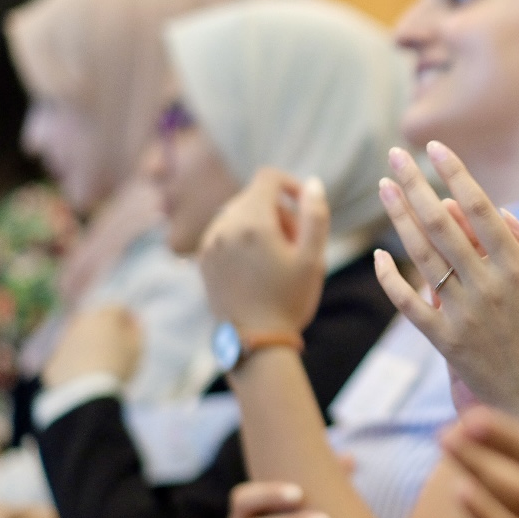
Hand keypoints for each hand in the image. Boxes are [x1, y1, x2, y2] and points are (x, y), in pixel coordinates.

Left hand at [43, 306, 141, 387]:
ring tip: (102, 366)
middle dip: (106, 331)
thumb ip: (137, 330)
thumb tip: (133, 321)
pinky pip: (69, 357)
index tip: (133, 334)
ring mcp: (63, 341)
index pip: (118, 308)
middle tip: (117, 349)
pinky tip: (87, 378)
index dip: (128, 320)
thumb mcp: (136, 348)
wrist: (83, 394)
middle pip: (96, 321)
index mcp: (102, 316)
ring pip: (80, 338)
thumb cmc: (116, 366)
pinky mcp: (54, 360)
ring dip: (90, 346)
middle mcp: (79, 323)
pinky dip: (77, 362)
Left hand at [198, 170, 327, 337]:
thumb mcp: (312, 258)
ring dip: (259, 224)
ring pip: (238, 214)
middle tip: (294, 243)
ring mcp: (210, 242)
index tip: (303, 205)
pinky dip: (241, 239)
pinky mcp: (203, 259)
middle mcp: (225, 226)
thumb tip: (313, 183)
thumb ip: (315, 215)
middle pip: (254, 197)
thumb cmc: (289, 299)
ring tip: (275, 257)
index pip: (268, 178)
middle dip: (278, 211)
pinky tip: (255, 267)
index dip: (290, 184)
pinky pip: (224, 232)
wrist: (255, 340)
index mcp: (253, 221)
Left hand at [374, 143, 518, 433]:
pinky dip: (391, 280)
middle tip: (397, 155)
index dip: (457, 176)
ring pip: (421, 256)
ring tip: (385, 187)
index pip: (481, 211)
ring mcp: (462, 315)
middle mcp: (487, 288)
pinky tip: (379, 256)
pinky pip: (410, 305)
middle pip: (442, 224)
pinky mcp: (444, 342)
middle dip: (416, 184)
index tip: (437, 148)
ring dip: (400, 217)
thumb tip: (502, 214)